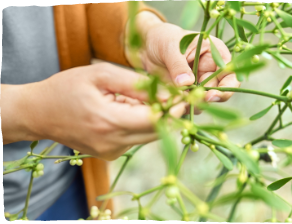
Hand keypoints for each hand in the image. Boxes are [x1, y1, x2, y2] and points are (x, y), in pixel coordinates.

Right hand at [0, 63, 184, 159]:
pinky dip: (139, 124)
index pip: (154, 121)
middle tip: (175, 96)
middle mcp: (112, 144)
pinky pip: (135, 139)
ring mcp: (111, 152)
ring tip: (139, 99)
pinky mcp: (110, 155)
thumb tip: (166, 93)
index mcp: (108, 122)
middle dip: (169, 114)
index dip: (174, 110)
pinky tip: (125, 110)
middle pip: (156, 132)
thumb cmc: (67, 88)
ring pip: (147, 136)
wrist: (38, 113)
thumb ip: (135, 84)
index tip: (185, 98)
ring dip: (152, 118)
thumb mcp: (100, 75)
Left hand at [125, 12, 239, 106]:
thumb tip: (186, 83)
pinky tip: (169, 103)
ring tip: (174, 101)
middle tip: (188, 101)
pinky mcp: (187, 95)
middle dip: (204, 100)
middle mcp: (212, 72)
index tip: (210, 96)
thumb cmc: (163, 39)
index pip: (231, 75)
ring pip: (203, 102)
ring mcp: (200, 85)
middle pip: (219, 93)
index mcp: (216, 55)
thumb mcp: (170, 47)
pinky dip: (180, 107)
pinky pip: (188, 106)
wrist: (147, 48)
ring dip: (190, 105)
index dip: (226, 88)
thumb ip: (178, 65)